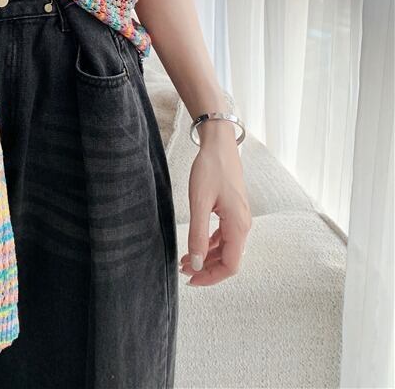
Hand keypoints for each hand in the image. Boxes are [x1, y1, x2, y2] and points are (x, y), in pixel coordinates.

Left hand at [179, 128, 251, 285]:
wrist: (219, 145)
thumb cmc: (210, 169)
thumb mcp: (199, 202)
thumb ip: (198, 234)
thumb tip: (196, 263)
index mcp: (239, 226)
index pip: (231, 265)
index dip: (211, 277)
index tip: (191, 279)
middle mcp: (243, 225)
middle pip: (229, 259)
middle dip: (206, 268)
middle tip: (182, 269)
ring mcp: (239, 218)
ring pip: (225, 248)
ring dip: (207, 256)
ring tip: (185, 259)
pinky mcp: (232, 211)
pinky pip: (223, 236)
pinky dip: (209, 244)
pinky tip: (196, 245)